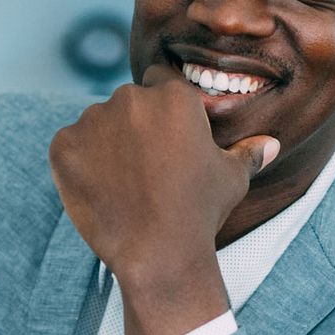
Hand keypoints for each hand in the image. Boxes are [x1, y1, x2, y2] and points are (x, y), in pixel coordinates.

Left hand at [49, 64, 279, 334]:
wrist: (157, 252)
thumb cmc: (200, 213)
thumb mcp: (231, 179)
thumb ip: (247, 153)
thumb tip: (270, 145)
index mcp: (173, 96)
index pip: (161, 81)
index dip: (163, 110)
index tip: (165, 138)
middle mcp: (130, 99)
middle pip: (128, 103)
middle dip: (134, 128)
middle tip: (145, 171)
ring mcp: (92, 121)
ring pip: (97, 124)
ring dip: (105, 144)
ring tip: (122, 186)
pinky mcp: (64, 146)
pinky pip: (69, 146)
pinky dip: (78, 163)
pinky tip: (99, 191)